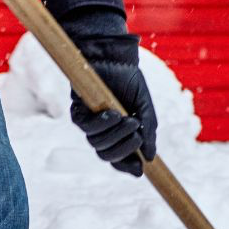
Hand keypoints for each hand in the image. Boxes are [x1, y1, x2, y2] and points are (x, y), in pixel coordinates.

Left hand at [59, 9, 157, 176]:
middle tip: (137, 136)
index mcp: (118, 135)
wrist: (116, 58)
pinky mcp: (78, 113)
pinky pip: (86, 127)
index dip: (128, 167)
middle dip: (124, 149)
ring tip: (129, 119)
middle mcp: (102, 133)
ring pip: (97, 144)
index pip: (120, 159)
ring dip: (115, 134)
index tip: (140, 169)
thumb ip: (148, 131)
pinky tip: (113, 114)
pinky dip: (101, 124)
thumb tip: (151, 157)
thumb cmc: (131, 83)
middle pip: (106, 156)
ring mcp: (90, 124)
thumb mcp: (144, 108)